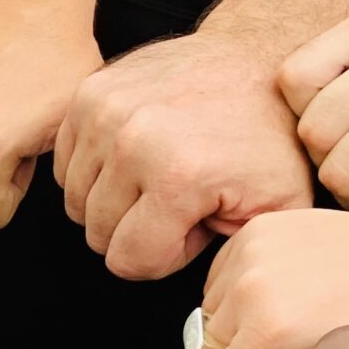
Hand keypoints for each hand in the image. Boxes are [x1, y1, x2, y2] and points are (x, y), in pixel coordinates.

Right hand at [54, 28, 313, 278]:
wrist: (262, 59)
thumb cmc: (271, 135)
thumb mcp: (282, 207)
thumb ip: (242, 257)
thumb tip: (215, 289)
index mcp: (179, 175)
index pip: (128, 261)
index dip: (165, 255)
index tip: (195, 224)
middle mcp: (133, 140)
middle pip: (97, 233)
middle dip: (139, 228)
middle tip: (181, 199)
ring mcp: (105, 111)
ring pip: (76, 201)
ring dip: (113, 200)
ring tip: (159, 176)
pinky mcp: (88, 93)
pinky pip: (66, 164)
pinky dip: (95, 169)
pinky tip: (135, 155)